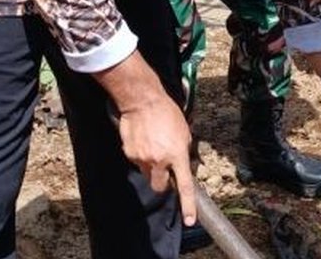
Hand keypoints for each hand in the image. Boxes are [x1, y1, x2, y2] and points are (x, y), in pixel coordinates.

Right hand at [116, 95, 196, 223]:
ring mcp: (143, 158)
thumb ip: (183, 152)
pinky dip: (140, 155)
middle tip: (163, 167)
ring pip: (147, 173)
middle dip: (162, 181)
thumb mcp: (184, 132)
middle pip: (160, 186)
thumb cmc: (167, 113)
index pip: (185, 186)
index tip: (190, 220)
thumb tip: (182, 165)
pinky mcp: (130, 153)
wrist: (142, 101)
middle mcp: (160, 160)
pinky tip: (143, 140)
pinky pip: (137, 161)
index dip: (187, 205)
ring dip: (151, 165)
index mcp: (177, 155)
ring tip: (153, 144)